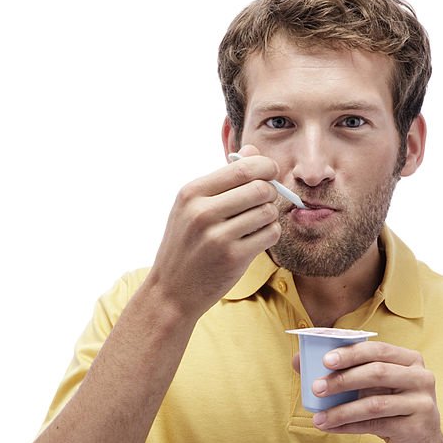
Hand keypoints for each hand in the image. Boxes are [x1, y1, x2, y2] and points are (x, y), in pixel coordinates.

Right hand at [149, 144, 281, 320]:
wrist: (172, 290)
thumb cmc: (186, 245)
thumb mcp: (192, 207)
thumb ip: (224, 179)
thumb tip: (255, 152)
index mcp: (192, 192)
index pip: (244, 167)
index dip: (265, 168)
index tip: (269, 175)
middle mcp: (202, 211)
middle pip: (261, 188)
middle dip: (270, 193)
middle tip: (261, 204)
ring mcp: (218, 236)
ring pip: (268, 211)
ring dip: (269, 217)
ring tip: (254, 224)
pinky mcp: (233, 257)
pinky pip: (270, 234)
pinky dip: (268, 235)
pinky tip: (254, 239)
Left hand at [292, 342, 442, 442]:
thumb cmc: (392, 411)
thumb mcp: (372, 389)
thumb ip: (343, 373)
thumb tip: (298, 361)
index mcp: (410, 360)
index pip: (378, 350)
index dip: (351, 353)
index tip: (324, 360)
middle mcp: (421, 377)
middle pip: (377, 373)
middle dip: (343, 380)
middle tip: (315, 388)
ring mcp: (422, 403)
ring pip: (375, 404)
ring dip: (342, 410)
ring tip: (318, 417)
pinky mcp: (416, 428)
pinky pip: (376, 426)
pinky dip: (349, 427)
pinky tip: (330, 428)